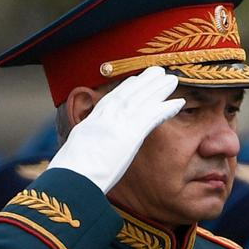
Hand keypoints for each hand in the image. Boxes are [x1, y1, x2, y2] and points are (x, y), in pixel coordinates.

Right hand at [49, 66, 183, 192]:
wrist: (73, 177)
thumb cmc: (70, 174)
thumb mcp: (73, 153)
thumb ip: (83, 146)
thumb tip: (83, 152)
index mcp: (92, 121)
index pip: (111, 100)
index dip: (125, 89)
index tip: (135, 80)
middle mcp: (106, 117)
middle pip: (129, 93)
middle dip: (144, 82)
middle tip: (157, 72)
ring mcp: (119, 123)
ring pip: (143, 100)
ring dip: (158, 89)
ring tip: (171, 80)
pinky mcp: (132, 134)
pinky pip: (153, 116)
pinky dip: (166, 108)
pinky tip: (178, 103)